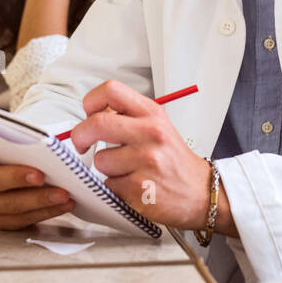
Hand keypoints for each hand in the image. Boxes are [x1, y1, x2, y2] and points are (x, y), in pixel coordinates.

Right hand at [0, 124, 75, 229]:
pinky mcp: (0, 220)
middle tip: (39, 175)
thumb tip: (48, 140)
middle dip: (15, 177)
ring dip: (38, 199)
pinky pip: (23, 219)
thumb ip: (22, 138)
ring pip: (8, 205)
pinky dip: (46, 212)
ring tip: (63, 194)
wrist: (26, 175)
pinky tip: (64, 205)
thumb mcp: (18, 142)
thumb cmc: (20, 155)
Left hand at [69, 80, 225, 231]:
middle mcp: (150, 133)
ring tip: (126, 170)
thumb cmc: (175, 160)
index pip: (110, 90)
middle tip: (81, 143)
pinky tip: (132, 185)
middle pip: (96, 124)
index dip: (91, 101)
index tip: (88, 115)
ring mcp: (146, 161)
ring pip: (100, 160)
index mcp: (152, 113)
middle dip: (80, 136)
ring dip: (105, 168)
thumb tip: (92, 115)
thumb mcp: (158, 126)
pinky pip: (108, 184)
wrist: (201, 192)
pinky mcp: (140, 188)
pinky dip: (114, 187)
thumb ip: (128, 116)